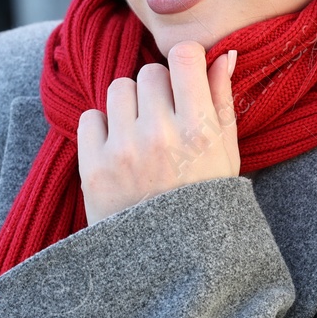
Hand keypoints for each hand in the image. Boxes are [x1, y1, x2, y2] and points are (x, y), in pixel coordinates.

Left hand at [76, 41, 239, 224]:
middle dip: (158, 90)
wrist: (167, 264)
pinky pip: (90, 117)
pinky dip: (103, 129)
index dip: (185, 61)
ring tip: (141, 135)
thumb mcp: (226, 156)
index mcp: (199, 131)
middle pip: (150, 72)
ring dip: (130, 106)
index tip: (186, 78)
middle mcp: (160, 135)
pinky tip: (119, 150)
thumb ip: (222, 101)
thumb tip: (224, 53)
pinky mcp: (93, 167)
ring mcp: (123, 151)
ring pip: (119, 89)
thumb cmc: (204, 205)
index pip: (185, 56)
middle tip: (165, 120)